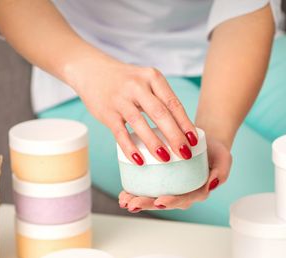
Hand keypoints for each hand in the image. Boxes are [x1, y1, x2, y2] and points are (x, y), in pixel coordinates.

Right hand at [67, 58, 197, 164]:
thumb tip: (182, 131)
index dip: (185, 123)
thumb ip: (161, 101)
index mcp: (153, 78)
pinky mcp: (107, 112)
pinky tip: (139, 161)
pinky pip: (120, 133)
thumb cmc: (126, 81)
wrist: (91, 69)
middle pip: (160, 113)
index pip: (173, 103)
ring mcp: (120, 99)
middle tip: (185, 154)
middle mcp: (137, 86)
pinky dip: (130, 148)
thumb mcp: (146, 82)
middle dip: (175, 136)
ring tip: (166, 159)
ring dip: (154, 143)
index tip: (194, 141)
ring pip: (140, 123)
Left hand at [118, 136, 231, 210]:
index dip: (171, 201)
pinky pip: (148, 188)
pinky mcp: (161, 180)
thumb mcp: (224, 159)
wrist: (205, 141)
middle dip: (146, 204)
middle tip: (132, 203)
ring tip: (124, 200)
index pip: (183, 200)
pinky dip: (135, 190)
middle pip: (163, 202)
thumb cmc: (215, 151)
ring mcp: (171, 188)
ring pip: (153, 198)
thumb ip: (221, 172)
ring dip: (137, 201)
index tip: (159, 201)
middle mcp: (182, 193)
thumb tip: (212, 184)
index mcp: (196, 192)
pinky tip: (124, 192)